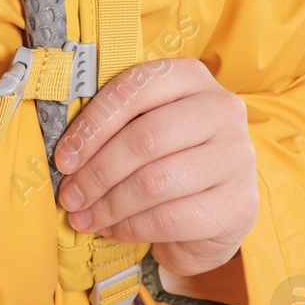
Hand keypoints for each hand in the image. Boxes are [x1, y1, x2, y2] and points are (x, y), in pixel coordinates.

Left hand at [52, 57, 258, 277]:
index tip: (64, 158)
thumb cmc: (167, 155)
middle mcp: (221, 109)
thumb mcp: (143, 123)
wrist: (215, 205)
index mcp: (190, 76)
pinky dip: (132, 227)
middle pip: (145, 138)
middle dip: (98, 172)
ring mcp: (237, 156)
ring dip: (110, 204)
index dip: (92, 126)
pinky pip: (172, 218)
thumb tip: (66, 154)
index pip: (133, 90)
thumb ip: (113, 123)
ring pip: (156, 181)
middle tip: (70, 195)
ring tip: (84, 216)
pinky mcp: (239, 204)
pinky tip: (113, 229)